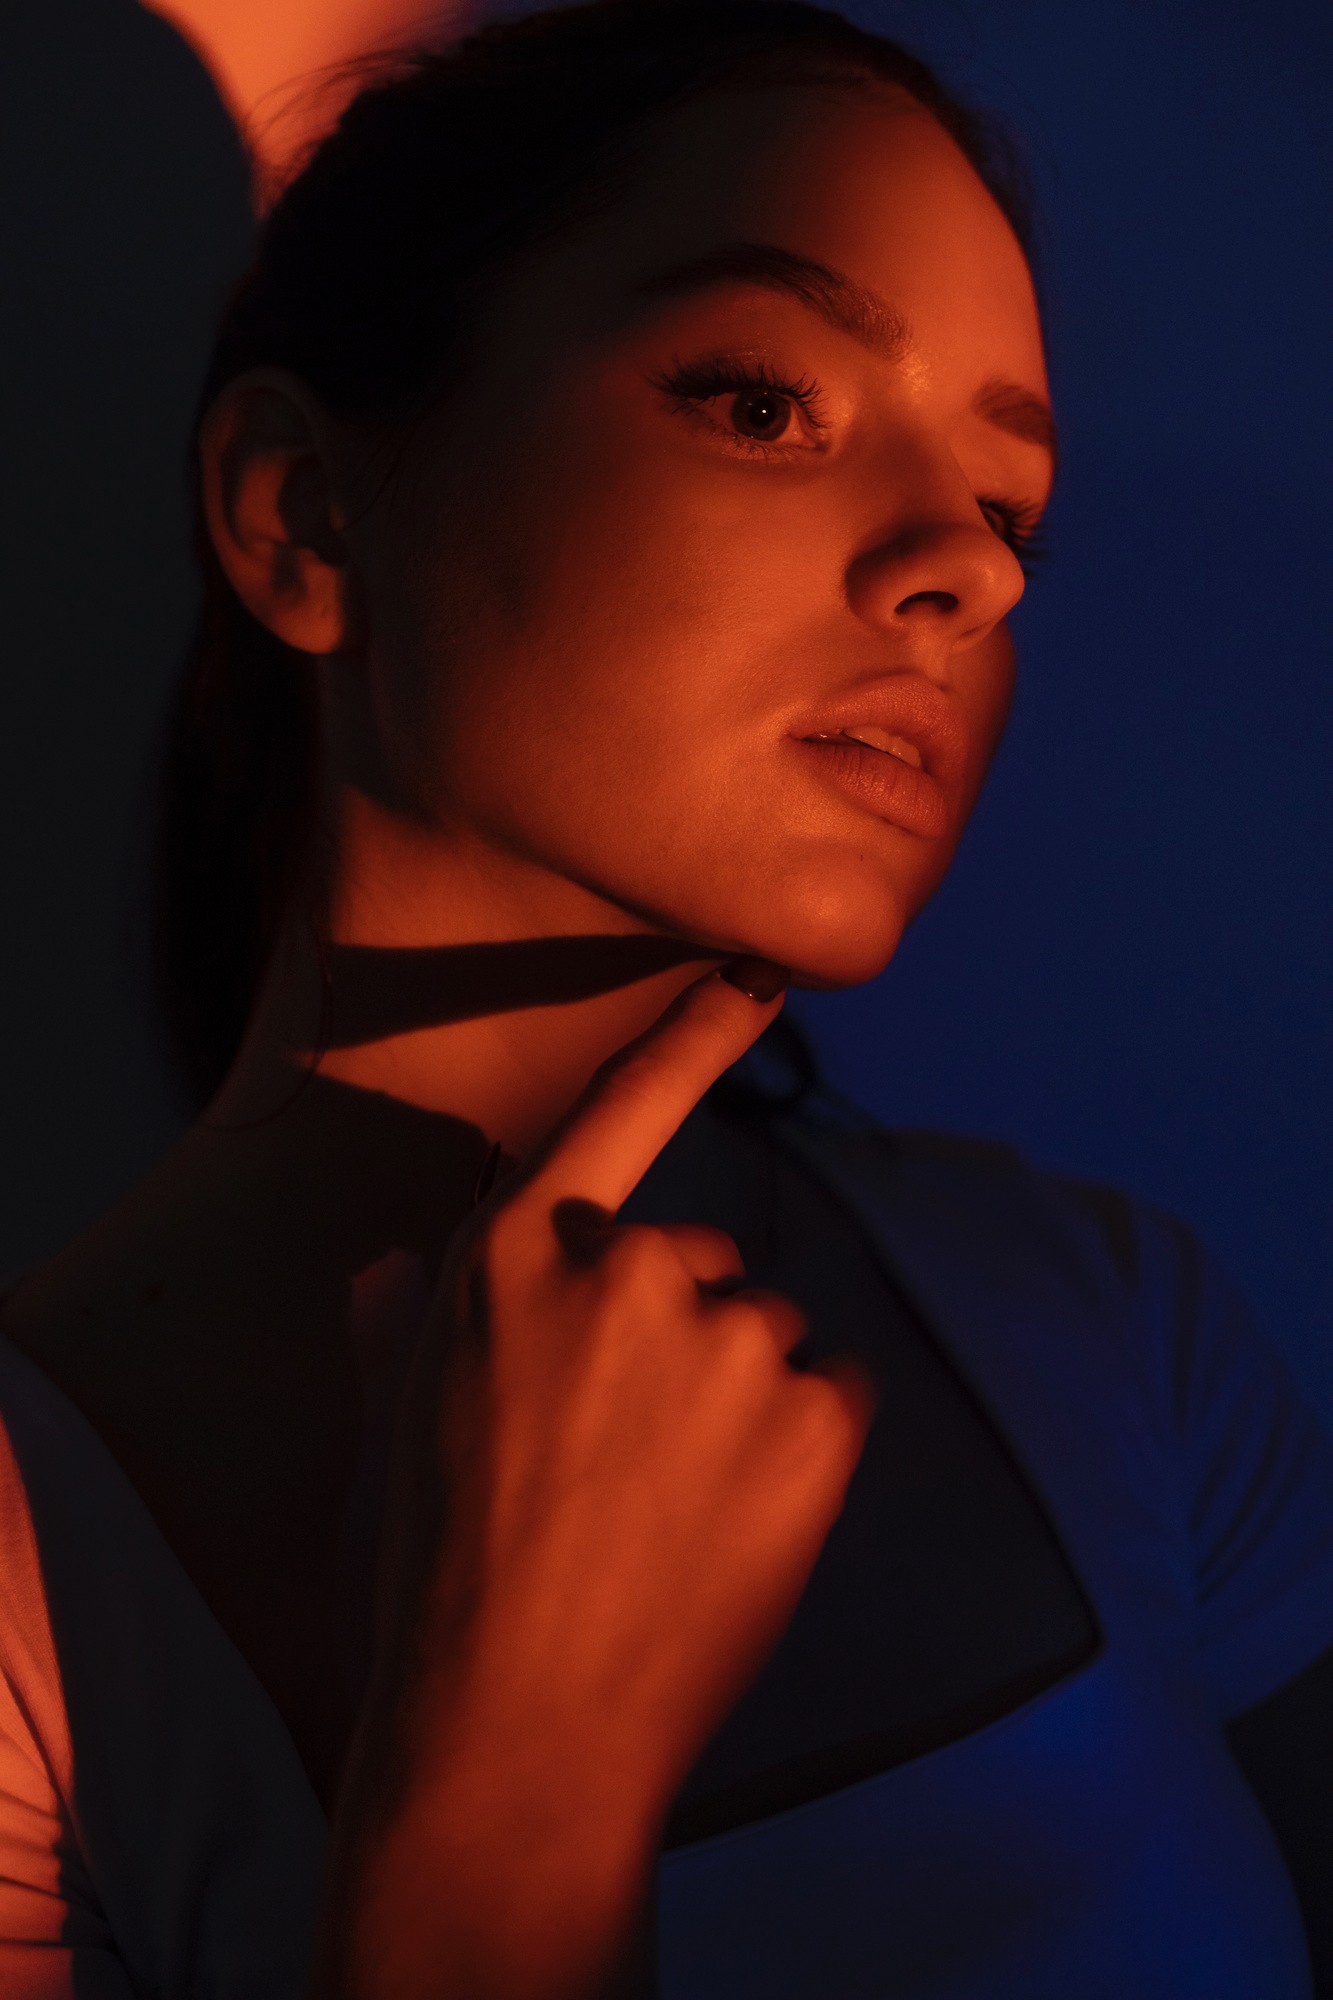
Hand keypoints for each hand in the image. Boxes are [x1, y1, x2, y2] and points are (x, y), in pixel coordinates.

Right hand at [317, 964, 876, 1998]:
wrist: (515, 1729)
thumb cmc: (446, 1564)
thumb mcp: (422, 1397)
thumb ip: (462, 1301)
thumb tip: (459, 1257)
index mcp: (514, 1255)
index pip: (621, 1113)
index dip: (697, 1036)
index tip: (770, 969)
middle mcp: (628, 1270)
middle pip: (695, 1264)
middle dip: (672, 1339)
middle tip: (617, 1460)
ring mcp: (728, 1340)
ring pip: (765, 1335)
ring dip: (737, 1399)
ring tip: (666, 1507)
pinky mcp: (815, 1418)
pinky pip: (833, 1394)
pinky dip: (804, 1447)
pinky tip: (736, 1523)